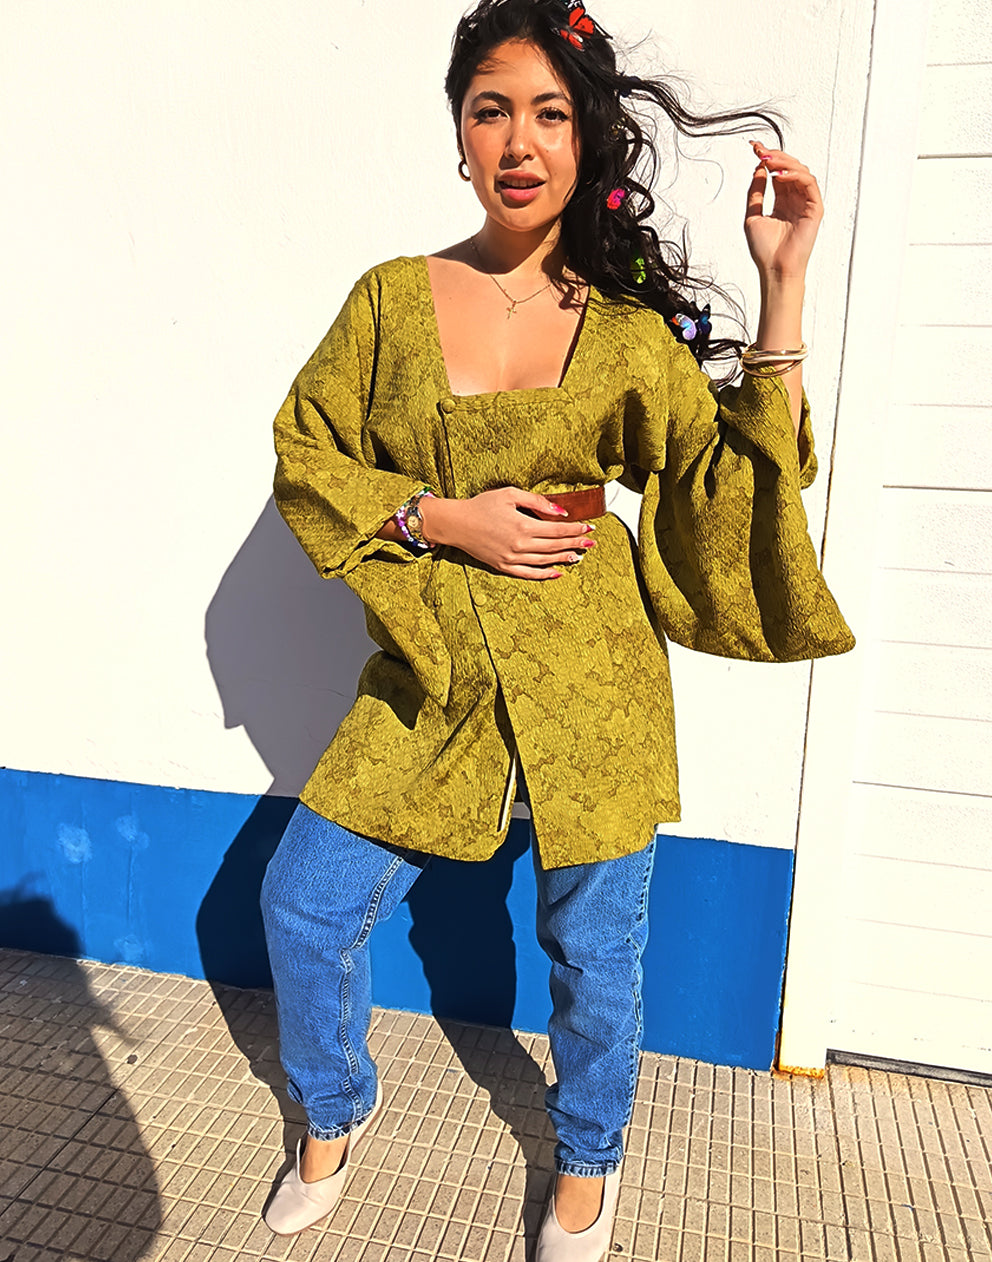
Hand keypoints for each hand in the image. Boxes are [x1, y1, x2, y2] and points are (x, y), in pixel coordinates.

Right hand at [420, 486, 594, 579]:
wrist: (456, 523)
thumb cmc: (481, 505)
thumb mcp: (509, 494)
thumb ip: (537, 502)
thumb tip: (561, 512)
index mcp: (523, 525)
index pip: (557, 529)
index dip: (575, 529)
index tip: (588, 527)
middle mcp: (519, 545)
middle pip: (555, 546)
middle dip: (575, 543)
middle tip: (591, 542)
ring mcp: (511, 558)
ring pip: (545, 561)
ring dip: (564, 558)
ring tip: (578, 556)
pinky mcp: (503, 566)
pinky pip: (528, 574)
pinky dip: (545, 575)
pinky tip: (557, 573)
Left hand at [744, 141, 823, 281]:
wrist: (774, 269)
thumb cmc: (764, 250)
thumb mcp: (752, 215)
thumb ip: (756, 192)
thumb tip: (757, 169)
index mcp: (782, 200)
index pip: (777, 173)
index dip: (767, 158)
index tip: (754, 147)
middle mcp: (795, 199)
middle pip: (790, 168)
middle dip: (775, 156)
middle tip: (761, 150)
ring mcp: (806, 203)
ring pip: (801, 172)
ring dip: (785, 162)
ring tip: (768, 161)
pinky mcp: (815, 209)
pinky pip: (809, 184)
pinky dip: (796, 175)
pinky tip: (779, 174)